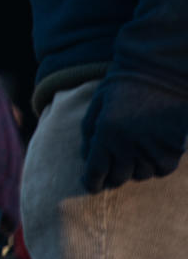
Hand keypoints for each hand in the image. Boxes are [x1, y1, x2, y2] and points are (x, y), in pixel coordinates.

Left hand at [82, 77, 187, 191]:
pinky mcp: (172, 148)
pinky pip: (161, 170)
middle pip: (118, 178)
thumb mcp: (97, 103)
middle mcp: (127, 145)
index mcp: (105, 133)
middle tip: (110, 172)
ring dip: (134, 170)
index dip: (91, 183)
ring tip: (132, 157)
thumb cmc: (123, 85)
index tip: (91, 186)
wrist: (160, 72)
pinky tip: (151, 154)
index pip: (95, 170)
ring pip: (140, 175)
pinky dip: (155, 166)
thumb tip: (86, 157)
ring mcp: (151, 148)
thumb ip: (89, 131)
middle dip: (111, 177)